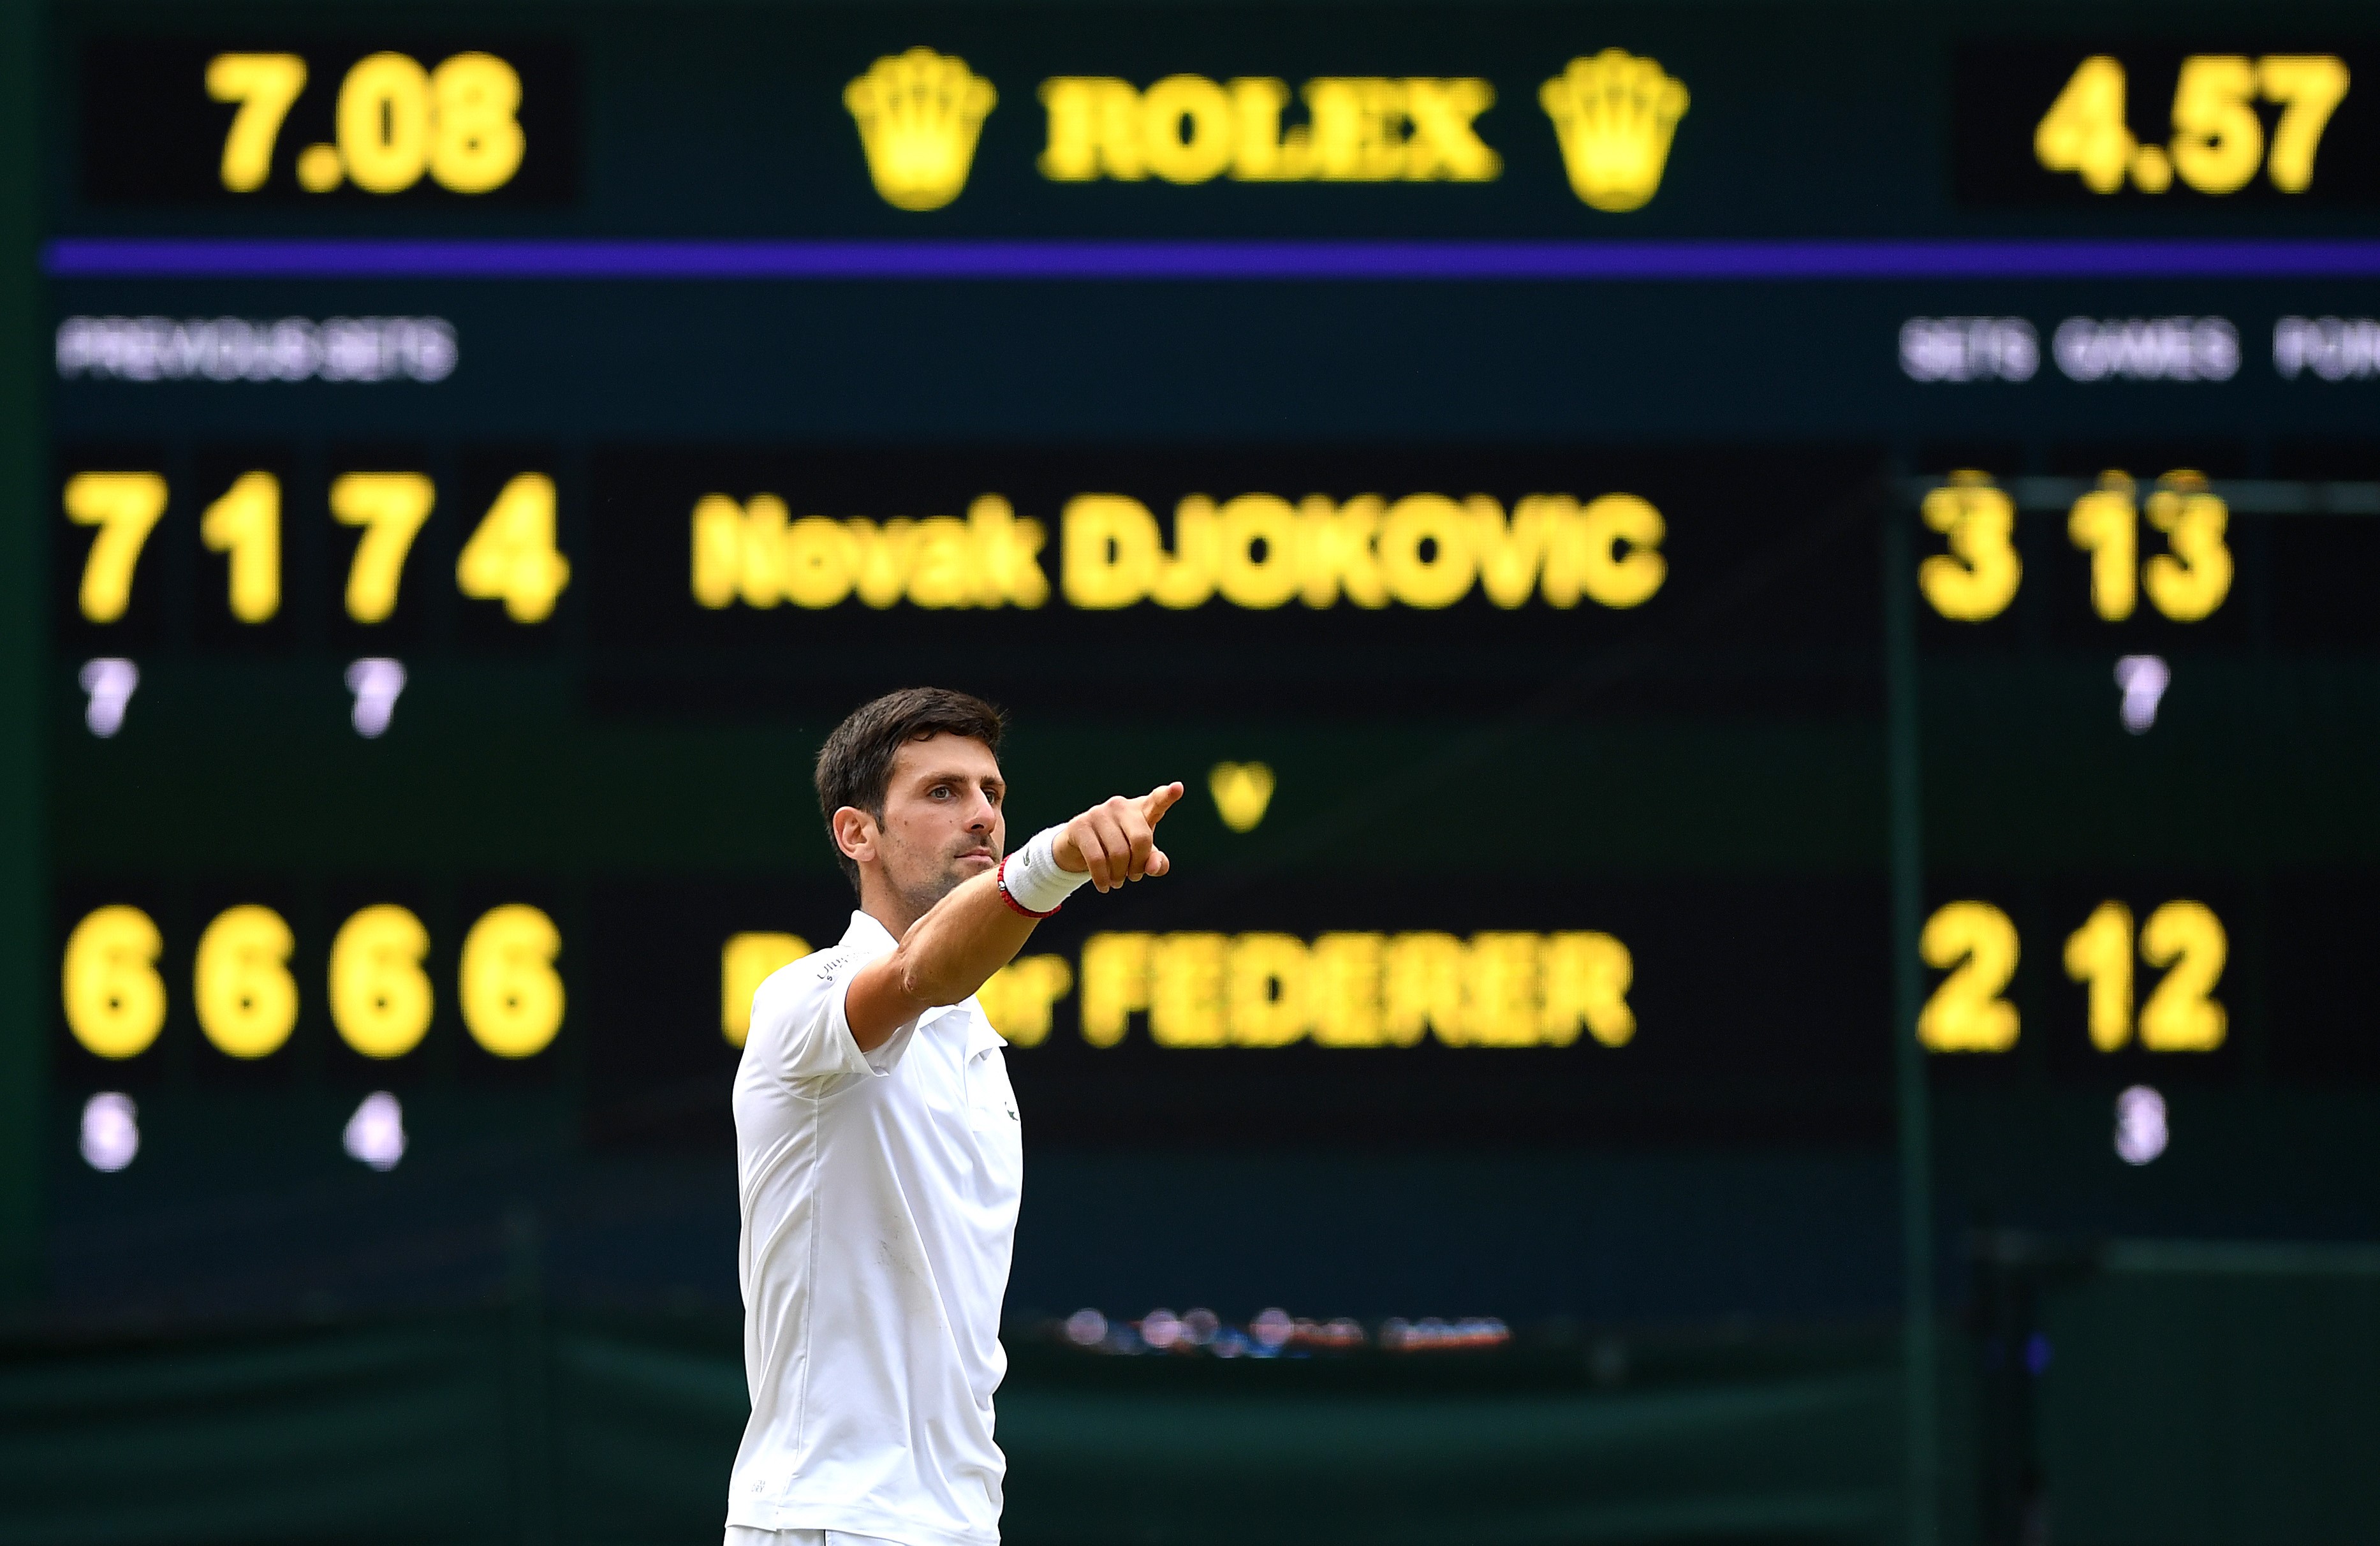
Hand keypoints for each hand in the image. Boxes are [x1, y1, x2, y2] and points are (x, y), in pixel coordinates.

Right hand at [1053, 783, 1183, 891]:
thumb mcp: (1141, 855)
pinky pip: (1096, 859)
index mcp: (1141, 809)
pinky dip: (1102, 879)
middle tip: (1133, 876)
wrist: (1079, 846)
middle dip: (1139, 865)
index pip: (1157, 800)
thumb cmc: (1118, 847)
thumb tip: (1153, 867)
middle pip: (1141, 839)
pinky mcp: (1080, 825)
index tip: (1178, 788)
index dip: (1168, 795)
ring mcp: (1099, 813)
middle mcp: (1121, 806)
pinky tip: (1104, 886)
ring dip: (1119, 876)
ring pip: (1118, 853)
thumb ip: (1156, 862)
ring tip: (1118, 881)